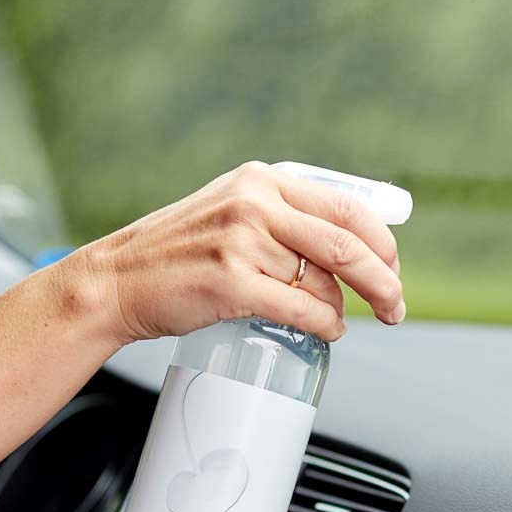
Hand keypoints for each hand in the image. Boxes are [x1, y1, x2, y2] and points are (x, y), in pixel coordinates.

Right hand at [60, 161, 404, 345]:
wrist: (114, 282)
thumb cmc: (175, 256)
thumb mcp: (229, 213)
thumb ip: (280, 219)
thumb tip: (344, 252)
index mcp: (261, 180)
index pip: (346, 207)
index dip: (382, 243)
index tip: (393, 268)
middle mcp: (254, 202)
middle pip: (348, 244)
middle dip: (384, 282)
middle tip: (397, 308)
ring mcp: (241, 241)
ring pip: (324, 282)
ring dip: (342, 310)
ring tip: (337, 321)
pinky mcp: (230, 282)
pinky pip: (302, 309)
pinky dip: (325, 326)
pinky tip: (329, 331)